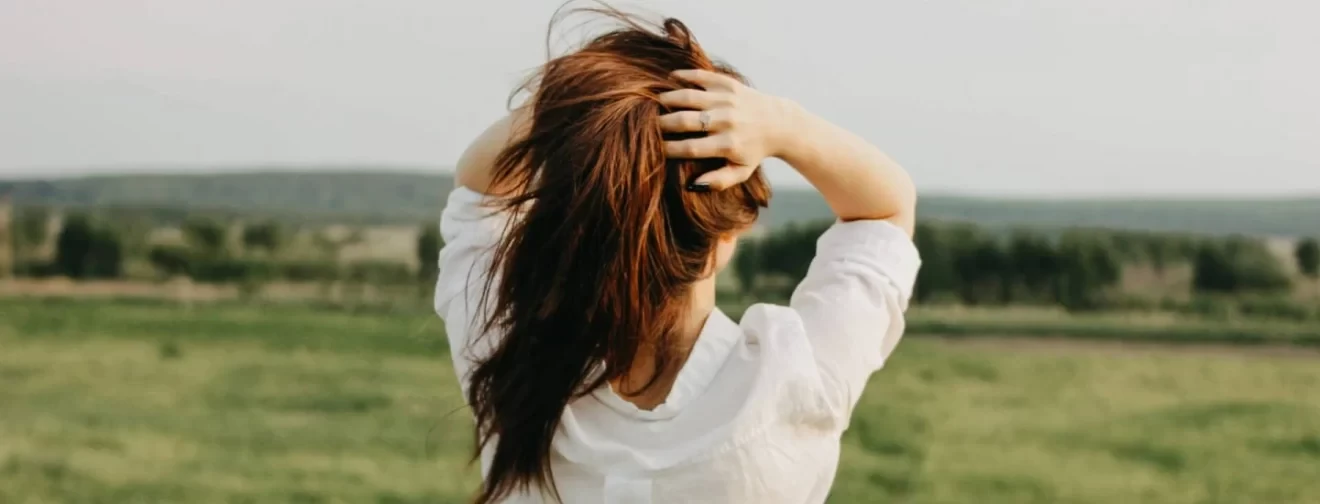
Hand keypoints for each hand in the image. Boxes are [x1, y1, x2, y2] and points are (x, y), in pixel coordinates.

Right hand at [658, 69, 794, 190]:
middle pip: (684, 121)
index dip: (668, 149)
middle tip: (648, 125)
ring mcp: (727, 100)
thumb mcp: (740, 172)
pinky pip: (700, 77)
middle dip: (661, 124)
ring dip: (666, 99)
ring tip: (653, 103)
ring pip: (687, 97)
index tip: (654, 149)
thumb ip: (718, 180)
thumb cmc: (754, 152)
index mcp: (727, 145)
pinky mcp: (728, 84)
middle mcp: (726, 121)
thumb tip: (691, 185)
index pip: (689, 148)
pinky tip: (670, 79)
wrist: (779, 123)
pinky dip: (682, 76)